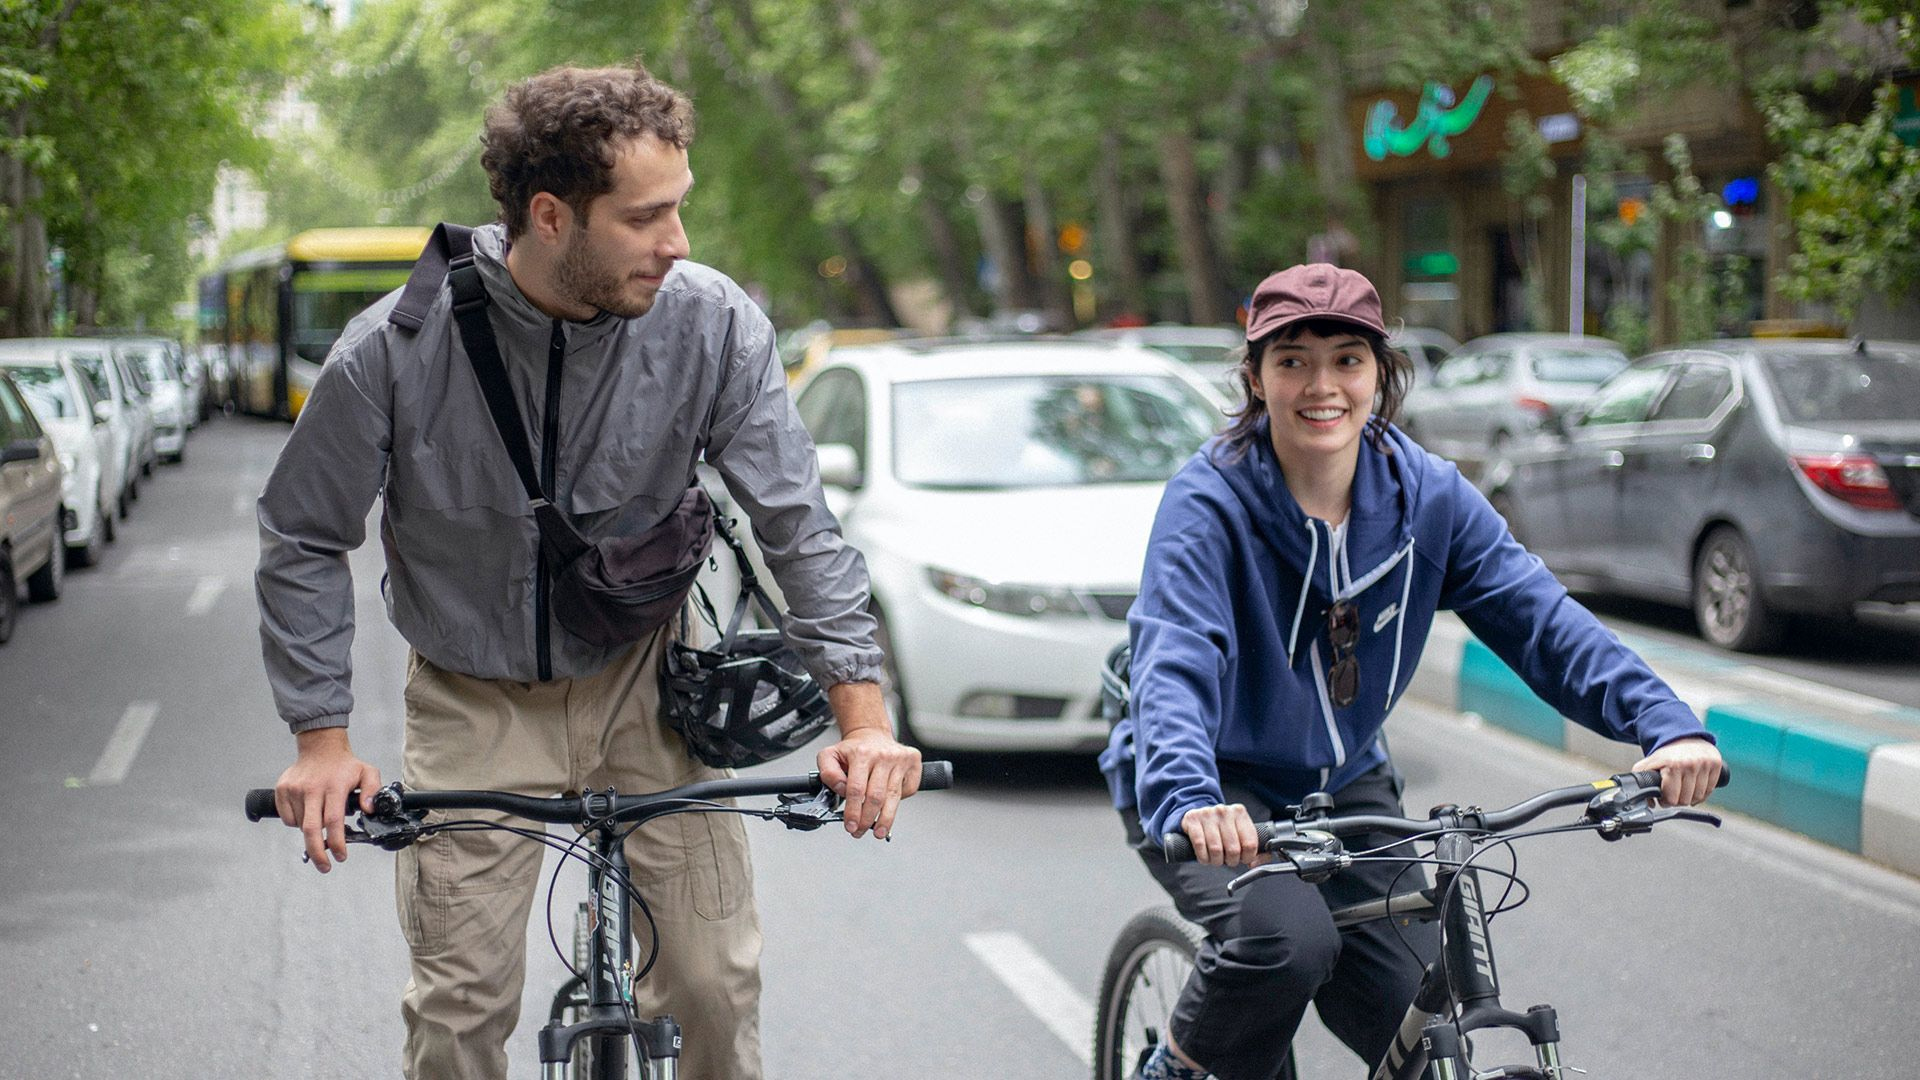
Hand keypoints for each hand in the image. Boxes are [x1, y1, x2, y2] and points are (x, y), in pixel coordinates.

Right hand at [274, 728, 380, 872]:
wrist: (320, 747)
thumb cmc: (344, 765)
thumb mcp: (368, 773)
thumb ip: (374, 790)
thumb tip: (369, 810)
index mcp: (334, 786)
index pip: (333, 820)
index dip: (336, 842)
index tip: (341, 856)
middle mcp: (312, 788)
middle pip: (311, 829)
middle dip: (318, 853)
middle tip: (325, 867)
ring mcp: (294, 789)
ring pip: (301, 825)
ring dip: (312, 832)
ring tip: (321, 818)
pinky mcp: (282, 790)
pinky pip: (288, 818)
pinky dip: (298, 822)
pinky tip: (308, 811)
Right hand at [1179, 803, 1270, 867]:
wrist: (1197, 814)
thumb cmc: (1221, 827)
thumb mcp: (1239, 832)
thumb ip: (1255, 848)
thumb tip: (1254, 863)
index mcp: (1240, 813)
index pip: (1250, 843)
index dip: (1247, 857)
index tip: (1243, 859)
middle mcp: (1224, 811)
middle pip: (1233, 849)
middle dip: (1231, 861)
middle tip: (1228, 860)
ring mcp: (1207, 814)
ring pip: (1216, 849)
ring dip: (1216, 861)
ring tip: (1216, 859)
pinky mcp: (1192, 820)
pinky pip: (1200, 845)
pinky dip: (1203, 857)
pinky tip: (1205, 857)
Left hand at [1632, 737, 1722, 806]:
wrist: (1684, 737)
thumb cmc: (1667, 754)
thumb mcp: (1649, 763)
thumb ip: (1640, 779)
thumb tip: (1646, 802)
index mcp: (1672, 765)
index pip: (1672, 798)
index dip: (1666, 801)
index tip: (1664, 798)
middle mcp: (1690, 764)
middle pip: (1685, 800)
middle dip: (1677, 800)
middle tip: (1674, 794)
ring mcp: (1705, 764)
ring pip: (1699, 797)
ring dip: (1690, 798)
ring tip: (1683, 791)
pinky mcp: (1716, 764)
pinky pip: (1710, 790)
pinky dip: (1702, 793)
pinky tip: (1695, 789)